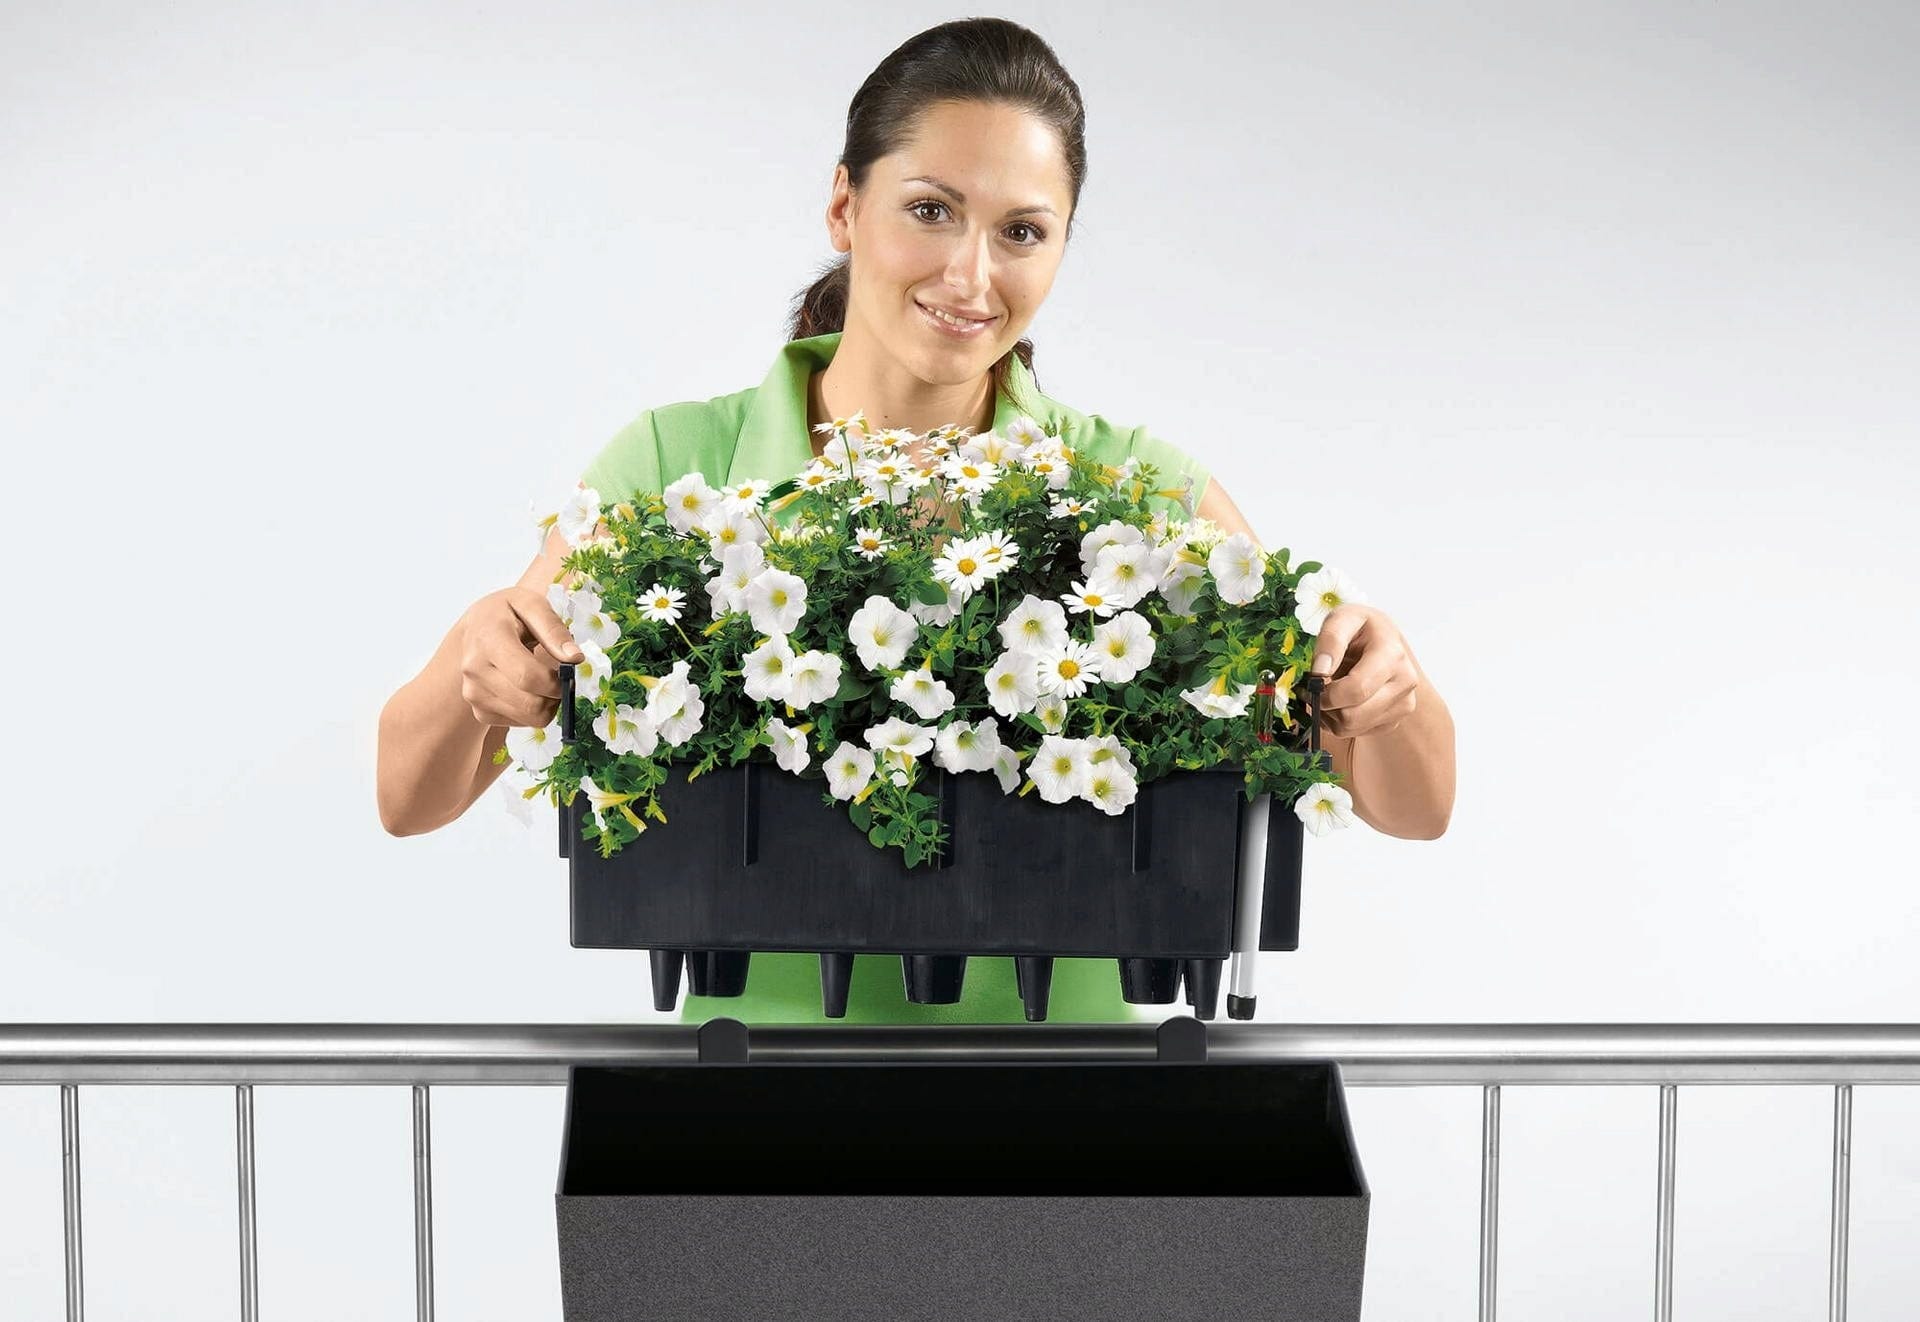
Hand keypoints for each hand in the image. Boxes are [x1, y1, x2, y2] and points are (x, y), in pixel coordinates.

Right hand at [458, 586, 585, 729]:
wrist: (475, 629)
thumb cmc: (507, 613)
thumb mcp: (531, 604)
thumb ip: (554, 629)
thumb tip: (575, 658)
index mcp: (488, 639)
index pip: (527, 676)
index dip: (556, 682)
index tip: (568, 673)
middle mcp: (475, 669)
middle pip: (530, 703)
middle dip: (556, 696)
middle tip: (561, 679)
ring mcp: (474, 694)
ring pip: (529, 718)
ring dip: (547, 704)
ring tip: (544, 680)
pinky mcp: (479, 711)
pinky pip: (520, 722)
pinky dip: (532, 710)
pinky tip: (527, 688)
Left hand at [1308, 604, 1421, 738]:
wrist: (1384, 639)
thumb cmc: (1361, 628)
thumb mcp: (1342, 619)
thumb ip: (1330, 640)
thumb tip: (1320, 671)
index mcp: (1392, 654)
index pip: (1356, 689)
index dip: (1326, 694)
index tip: (1312, 684)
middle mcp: (1404, 680)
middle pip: (1353, 715)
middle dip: (1326, 707)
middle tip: (1314, 691)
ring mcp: (1403, 702)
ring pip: (1353, 728)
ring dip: (1331, 716)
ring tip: (1327, 694)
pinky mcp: (1396, 718)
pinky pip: (1358, 732)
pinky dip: (1341, 722)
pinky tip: (1340, 702)